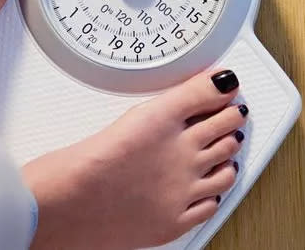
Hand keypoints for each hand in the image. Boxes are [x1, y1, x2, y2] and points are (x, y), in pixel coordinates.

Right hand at [23, 69, 244, 248]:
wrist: (69, 204)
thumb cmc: (84, 162)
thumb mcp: (132, 112)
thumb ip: (175, 98)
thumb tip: (207, 84)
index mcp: (167, 120)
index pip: (212, 97)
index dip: (224, 91)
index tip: (228, 87)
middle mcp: (183, 155)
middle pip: (224, 132)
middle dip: (232, 120)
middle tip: (235, 113)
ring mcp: (182, 190)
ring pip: (224, 170)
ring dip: (229, 156)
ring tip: (228, 147)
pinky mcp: (175, 220)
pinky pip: (209, 206)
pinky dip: (214, 193)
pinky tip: (210, 188)